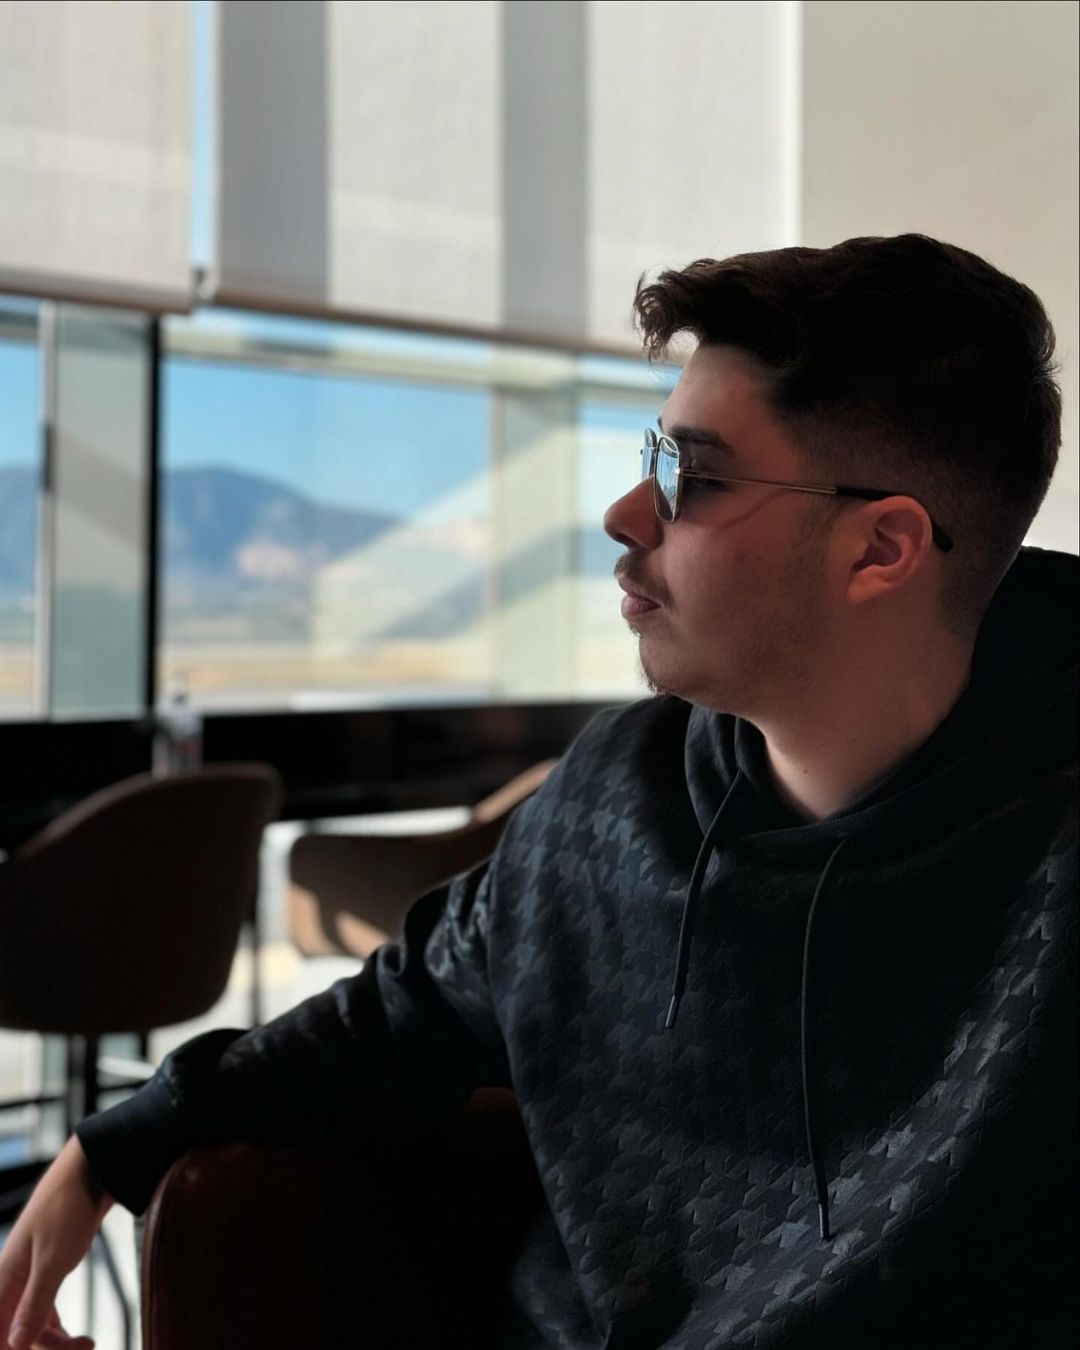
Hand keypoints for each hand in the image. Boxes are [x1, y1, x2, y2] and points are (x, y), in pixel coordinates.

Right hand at [0, 1136, 111, 1349]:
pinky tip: (77, 1339)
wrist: (91, 1172)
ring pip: (30, 1329)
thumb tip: (14, 1345)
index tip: (41, 1348)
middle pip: (15, 1337)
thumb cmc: (68, 1207)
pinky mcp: (47, 1275)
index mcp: (2, 1282)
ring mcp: (28, 1280)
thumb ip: (34, 1304)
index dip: (15, 1348)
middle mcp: (10, 1284)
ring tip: (88, 1344)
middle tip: (84, 1346)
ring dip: (55, 1344)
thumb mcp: (53, 1259)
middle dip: (45, 1349)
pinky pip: (43, 1316)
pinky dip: (58, 1332)